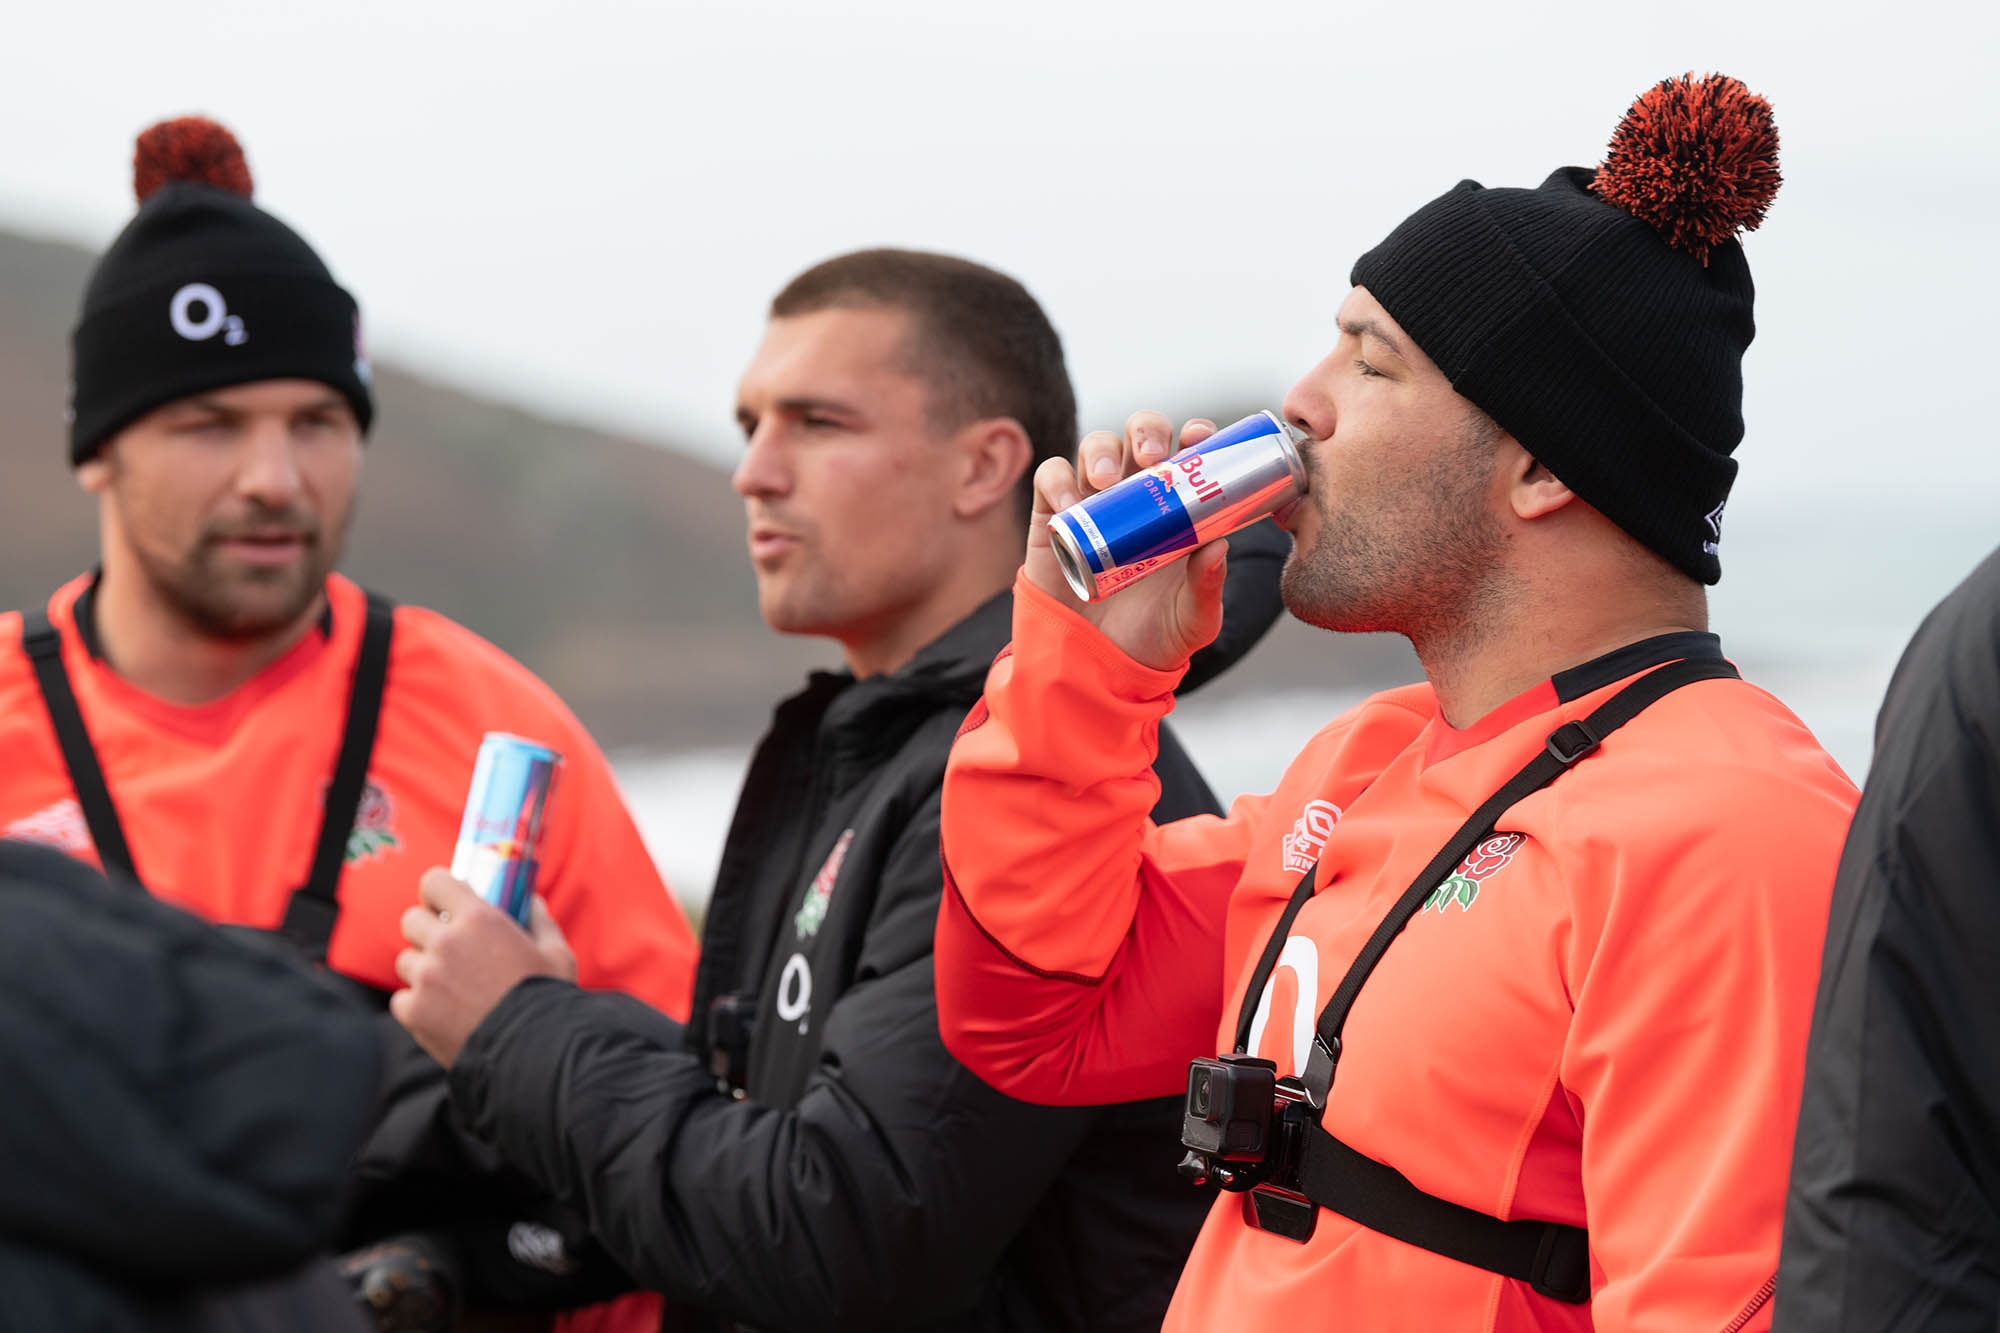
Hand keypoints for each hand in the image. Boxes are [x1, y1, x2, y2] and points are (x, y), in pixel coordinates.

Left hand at [390, 868, 576, 1068]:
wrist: (532, 1053)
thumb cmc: (548, 1000)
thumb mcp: (556, 953)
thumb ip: (539, 921)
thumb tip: (530, 902)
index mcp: (478, 919)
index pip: (434, 881)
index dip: (438, 891)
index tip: (445, 904)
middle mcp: (445, 943)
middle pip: (411, 921)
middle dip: (426, 930)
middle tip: (448, 948)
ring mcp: (425, 978)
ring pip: (406, 962)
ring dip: (423, 969)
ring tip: (450, 987)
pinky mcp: (415, 1012)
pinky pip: (403, 999)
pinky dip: (418, 1004)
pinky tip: (444, 1013)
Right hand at [1022, 410, 1228, 670]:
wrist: (1098, 665)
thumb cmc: (1153, 637)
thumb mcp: (1193, 619)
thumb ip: (1207, 588)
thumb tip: (1218, 547)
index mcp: (1178, 507)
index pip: (1188, 453)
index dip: (1195, 435)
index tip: (1200, 439)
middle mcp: (1137, 493)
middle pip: (1141, 434)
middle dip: (1147, 432)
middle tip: (1152, 458)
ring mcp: (1094, 501)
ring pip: (1097, 447)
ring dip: (1103, 451)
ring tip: (1107, 482)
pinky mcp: (1052, 517)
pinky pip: (1051, 477)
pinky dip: (1059, 481)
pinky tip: (1070, 503)